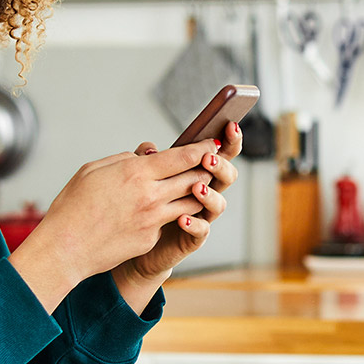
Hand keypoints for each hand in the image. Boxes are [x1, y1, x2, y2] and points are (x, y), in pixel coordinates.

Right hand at [8, 139, 220, 310]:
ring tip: (195, 186)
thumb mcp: (93, 170)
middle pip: (194, 178)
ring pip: (191, 202)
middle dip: (205, 169)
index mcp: (136, 173)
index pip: (183, 157)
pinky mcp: (151, 239)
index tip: (211, 143)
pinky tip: (164, 211)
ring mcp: (154, 220)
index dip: (202, 148)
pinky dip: (171, 214)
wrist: (65, 248)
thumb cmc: (73, 206)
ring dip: (196, 193)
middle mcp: (151, 196)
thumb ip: (125, 159)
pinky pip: (169, 221)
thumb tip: (146, 156)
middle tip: (209, 164)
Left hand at [117, 121, 244, 285]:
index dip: (229, 140)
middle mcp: (205, 192)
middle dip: (222, 165)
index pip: (220, 152)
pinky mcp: (192, 237)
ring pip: (219, 203)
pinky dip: (195, 224)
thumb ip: (148, 160)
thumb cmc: (141, 203)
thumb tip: (150, 149)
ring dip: (210, 194)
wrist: (132, 238)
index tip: (230, 125)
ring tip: (196, 187)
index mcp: (197, 172)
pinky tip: (182, 219)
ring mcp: (201, 215)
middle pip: (227, 175)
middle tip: (209, 158)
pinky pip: (201, 230)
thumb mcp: (143, 177)